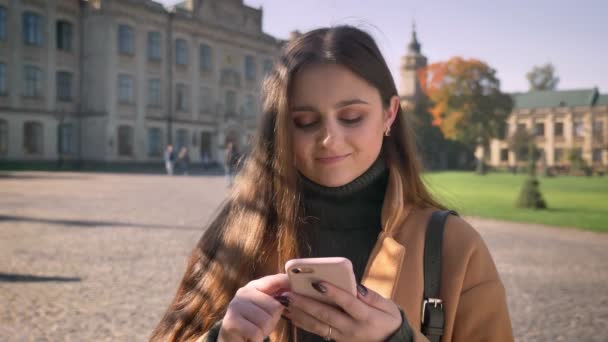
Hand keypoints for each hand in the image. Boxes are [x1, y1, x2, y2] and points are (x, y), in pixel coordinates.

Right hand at [218, 274, 289, 341]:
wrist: (232, 340)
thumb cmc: (253, 324)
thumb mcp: (266, 309)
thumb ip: (277, 298)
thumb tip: (292, 289)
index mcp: (253, 287)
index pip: (274, 280)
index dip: (286, 282)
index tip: (296, 286)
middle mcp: (243, 293)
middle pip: (274, 306)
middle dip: (272, 320)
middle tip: (262, 324)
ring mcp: (235, 306)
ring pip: (265, 320)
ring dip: (263, 331)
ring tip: (255, 331)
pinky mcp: (231, 322)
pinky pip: (256, 332)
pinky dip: (257, 339)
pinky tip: (250, 338)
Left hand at [281, 282, 401, 340]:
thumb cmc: (389, 320)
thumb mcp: (388, 306)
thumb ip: (370, 296)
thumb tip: (354, 286)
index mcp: (366, 317)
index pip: (348, 303)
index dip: (333, 292)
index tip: (317, 282)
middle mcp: (352, 329)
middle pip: (326, 315)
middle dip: (306, 304)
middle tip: (289, 294)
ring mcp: (343, 337)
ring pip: (317, 325)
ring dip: (299, 314)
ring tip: (284, 303)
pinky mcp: (337, 340)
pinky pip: (317, 331)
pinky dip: (303, 323)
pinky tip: (291, 315)